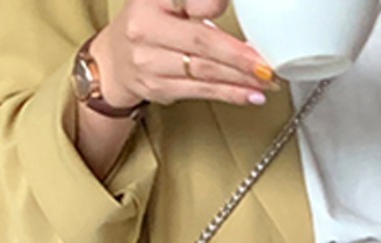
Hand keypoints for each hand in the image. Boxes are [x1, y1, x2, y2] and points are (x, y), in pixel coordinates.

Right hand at [95, 0, 277, 107]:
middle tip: (265, 62)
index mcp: (151, 0)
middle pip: (202, 43)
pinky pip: (200, 91)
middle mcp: (145, 30)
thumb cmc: (147, 24)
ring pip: (204, 72)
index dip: (214, 7)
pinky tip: (249, 94)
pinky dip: (229, 93)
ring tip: (266, 80)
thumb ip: (196, 1)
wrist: (114, 61)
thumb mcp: (165, 0)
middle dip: (239, 56)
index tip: (232, 12)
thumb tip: (224, 4)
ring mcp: (149, 63)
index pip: (192, 2)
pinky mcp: (158, 88)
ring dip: (240, 79)